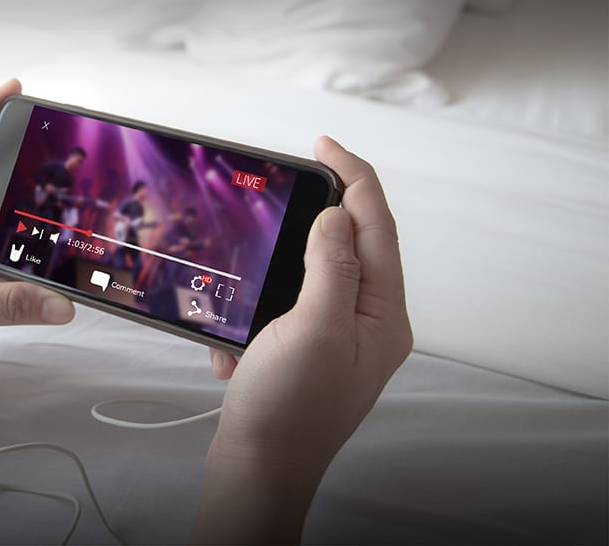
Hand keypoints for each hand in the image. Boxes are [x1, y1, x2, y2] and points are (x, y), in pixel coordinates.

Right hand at [193, 137, 411, 543]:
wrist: (257, 472)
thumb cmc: (288, 412)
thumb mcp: (312, 328)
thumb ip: (332, 266)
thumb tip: (338, 215)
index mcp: (381, 314)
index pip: (376, 225)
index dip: (353, 175)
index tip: (324, 143)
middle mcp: (365, 323)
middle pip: (351, 243)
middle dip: (316, 211)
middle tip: (289, 178)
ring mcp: (334, 339)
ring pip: (311, 273)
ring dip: (276, 265)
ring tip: (247, 259)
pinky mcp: (302, 352)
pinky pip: (281, 308)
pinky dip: (254, 310)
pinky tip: (233, 339)